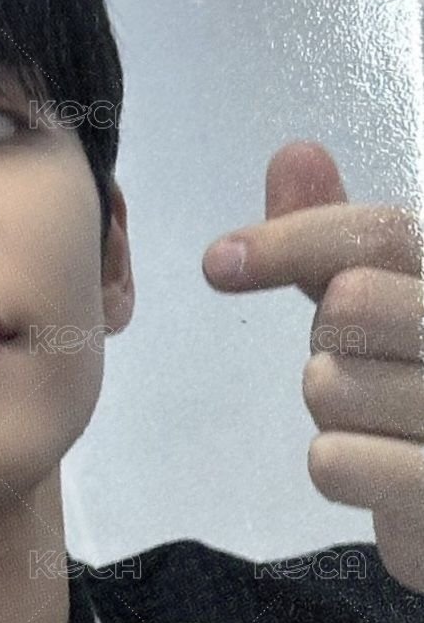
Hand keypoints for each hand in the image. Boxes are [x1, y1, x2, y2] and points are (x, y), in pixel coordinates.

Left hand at [201, 140, 423, 593]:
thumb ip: (340, 243)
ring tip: (378, 419)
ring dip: (332, 405)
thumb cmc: (420, 399)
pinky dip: (335, 464)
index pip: (381, 233)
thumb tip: (296, 155)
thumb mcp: (385, 307)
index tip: (220, 261)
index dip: (294, 238)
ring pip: (328, 384)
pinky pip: (332, 461)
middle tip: (361, 360)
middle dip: (328, 333)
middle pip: (352, 301)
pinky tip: (376, 467)